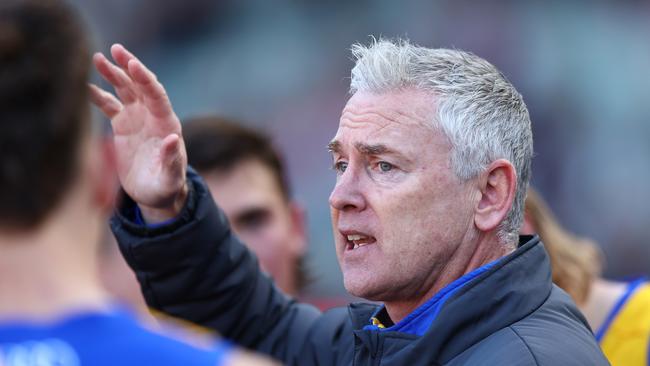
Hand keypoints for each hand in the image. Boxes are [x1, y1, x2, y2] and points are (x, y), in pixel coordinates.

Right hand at [90, 44, 186, 222]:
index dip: (145, 79)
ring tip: (97, 58)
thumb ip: (172, 160)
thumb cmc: (166, 187)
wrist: (156, 193)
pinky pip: (109, 105)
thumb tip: (174, 139)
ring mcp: (137, 118)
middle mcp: (152, 116)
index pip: (156, 95)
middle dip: (128, 67)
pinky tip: (84, 85)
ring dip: (113, 74)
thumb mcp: (170, 178)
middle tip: (115, 50)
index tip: (132, 63)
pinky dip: (97, 95)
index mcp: (167, 124)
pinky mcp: (123, 125)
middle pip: (140, 85)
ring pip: (124, 90)